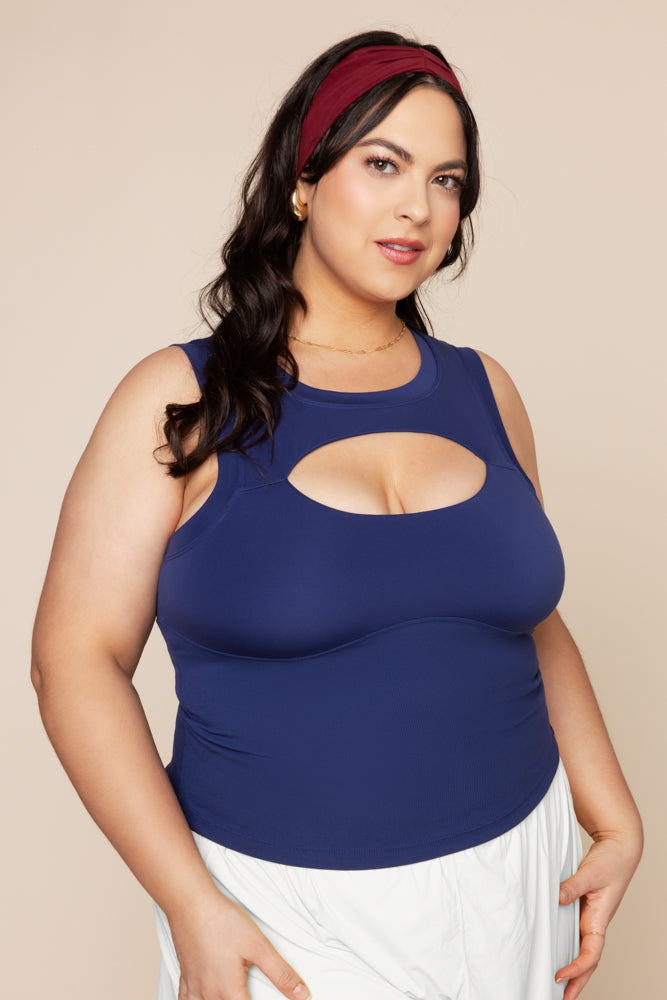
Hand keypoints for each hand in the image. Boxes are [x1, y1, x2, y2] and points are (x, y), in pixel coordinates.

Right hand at [168, 887, 311, 999]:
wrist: (191, 905)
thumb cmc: (222, 922)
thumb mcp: (259, 946)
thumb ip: (281, 973)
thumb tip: (301, 994)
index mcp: (229, 991)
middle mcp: (209, 995)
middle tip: (247, 992)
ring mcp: (194, 988)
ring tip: (231, 994)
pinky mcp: (185, 977)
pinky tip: (203, 998)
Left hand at [554, 830, 641, 998]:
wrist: (618, 849)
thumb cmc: (610, 861)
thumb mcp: (590, 872)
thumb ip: (573, 885)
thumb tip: (558, 897)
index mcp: (600, 919)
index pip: (590, 954)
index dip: (577, 968)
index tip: (560, 976)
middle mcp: (595, 923)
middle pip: (588, 961)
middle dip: (578, 982)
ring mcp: (590, 918)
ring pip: (583, 951)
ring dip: (574, 970)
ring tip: (560, 987)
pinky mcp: (584, 909)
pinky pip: (576, 934)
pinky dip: (569, 948)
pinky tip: (558, 951)